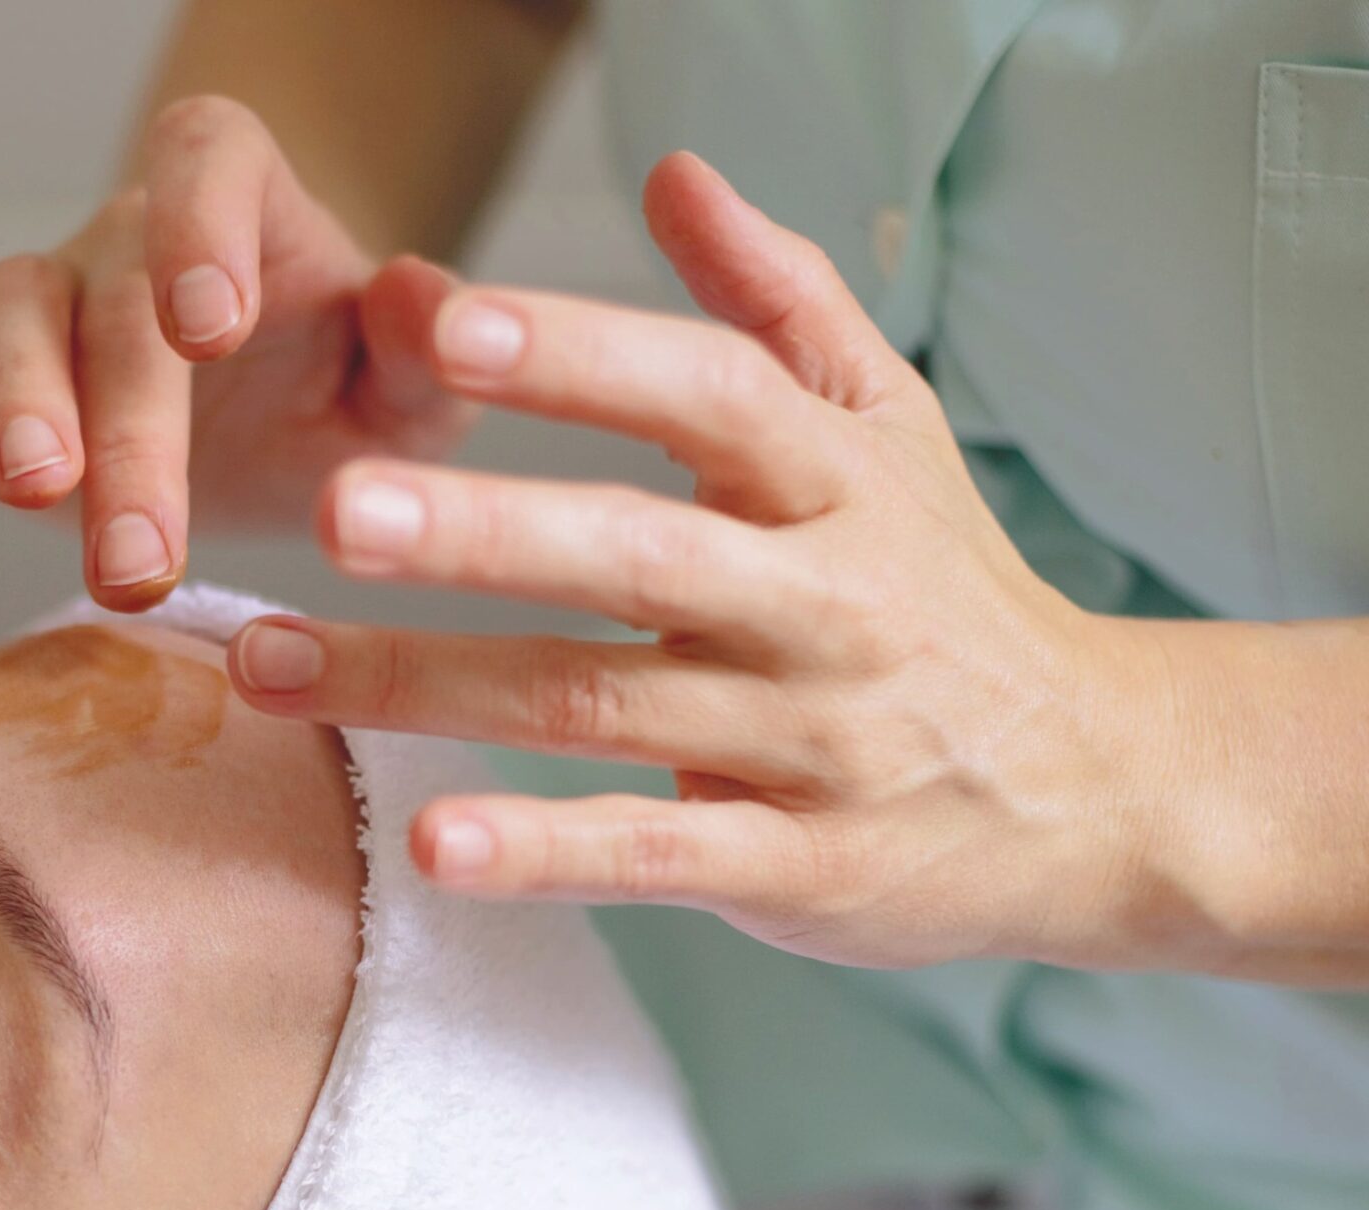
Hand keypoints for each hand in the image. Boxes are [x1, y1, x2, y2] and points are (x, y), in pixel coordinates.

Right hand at [0, 95, 479, 611]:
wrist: (277, 406)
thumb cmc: (350, 390)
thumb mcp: (419, 389)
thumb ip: (432, 345)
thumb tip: (421, 297)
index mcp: (243, 209)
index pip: (211, 167)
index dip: (202, 232)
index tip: (211, 323)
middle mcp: (127, 240)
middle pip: (108, 301)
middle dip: (123, 426)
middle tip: (141, 554)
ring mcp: (41, 308)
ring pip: (2, 320)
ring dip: (13, 408)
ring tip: (30, 498)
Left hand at [224, 151, 1176, 973]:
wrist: (1104, 786)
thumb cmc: (953, 590)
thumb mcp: (892, 431)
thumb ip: (780, 303)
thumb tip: (673, 175)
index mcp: (834, 479)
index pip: (702, 393)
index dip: (576, 353)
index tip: (437, 319)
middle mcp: (824, 601)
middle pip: (633, 552)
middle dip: (480, 528)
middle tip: (333, 507)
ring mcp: (810, 740)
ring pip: (598, 704)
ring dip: (430, 685)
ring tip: (274, 666)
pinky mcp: (796, 864)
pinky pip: (651, 853)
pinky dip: (540, 850)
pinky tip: (425, 840)